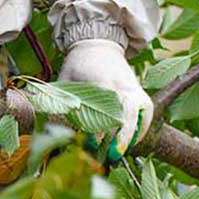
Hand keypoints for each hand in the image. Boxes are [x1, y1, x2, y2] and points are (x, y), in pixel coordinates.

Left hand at [59, 38, 153, 158]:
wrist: (98, 44)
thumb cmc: (79, 63)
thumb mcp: (66, 77)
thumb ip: (61, 98)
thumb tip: (51, 124)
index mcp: (102, 78)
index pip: (106, 104)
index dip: (101, 126)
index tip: (92, 143)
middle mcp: (122, 82)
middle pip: (130, 109)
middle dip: (124, 134)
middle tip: (113, 154)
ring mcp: (133, 86)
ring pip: (143, 111)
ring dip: (134, 133)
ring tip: (122, 151)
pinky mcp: (139, 90)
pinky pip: (147, 111)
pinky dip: (142, 127)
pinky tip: (131, 142)